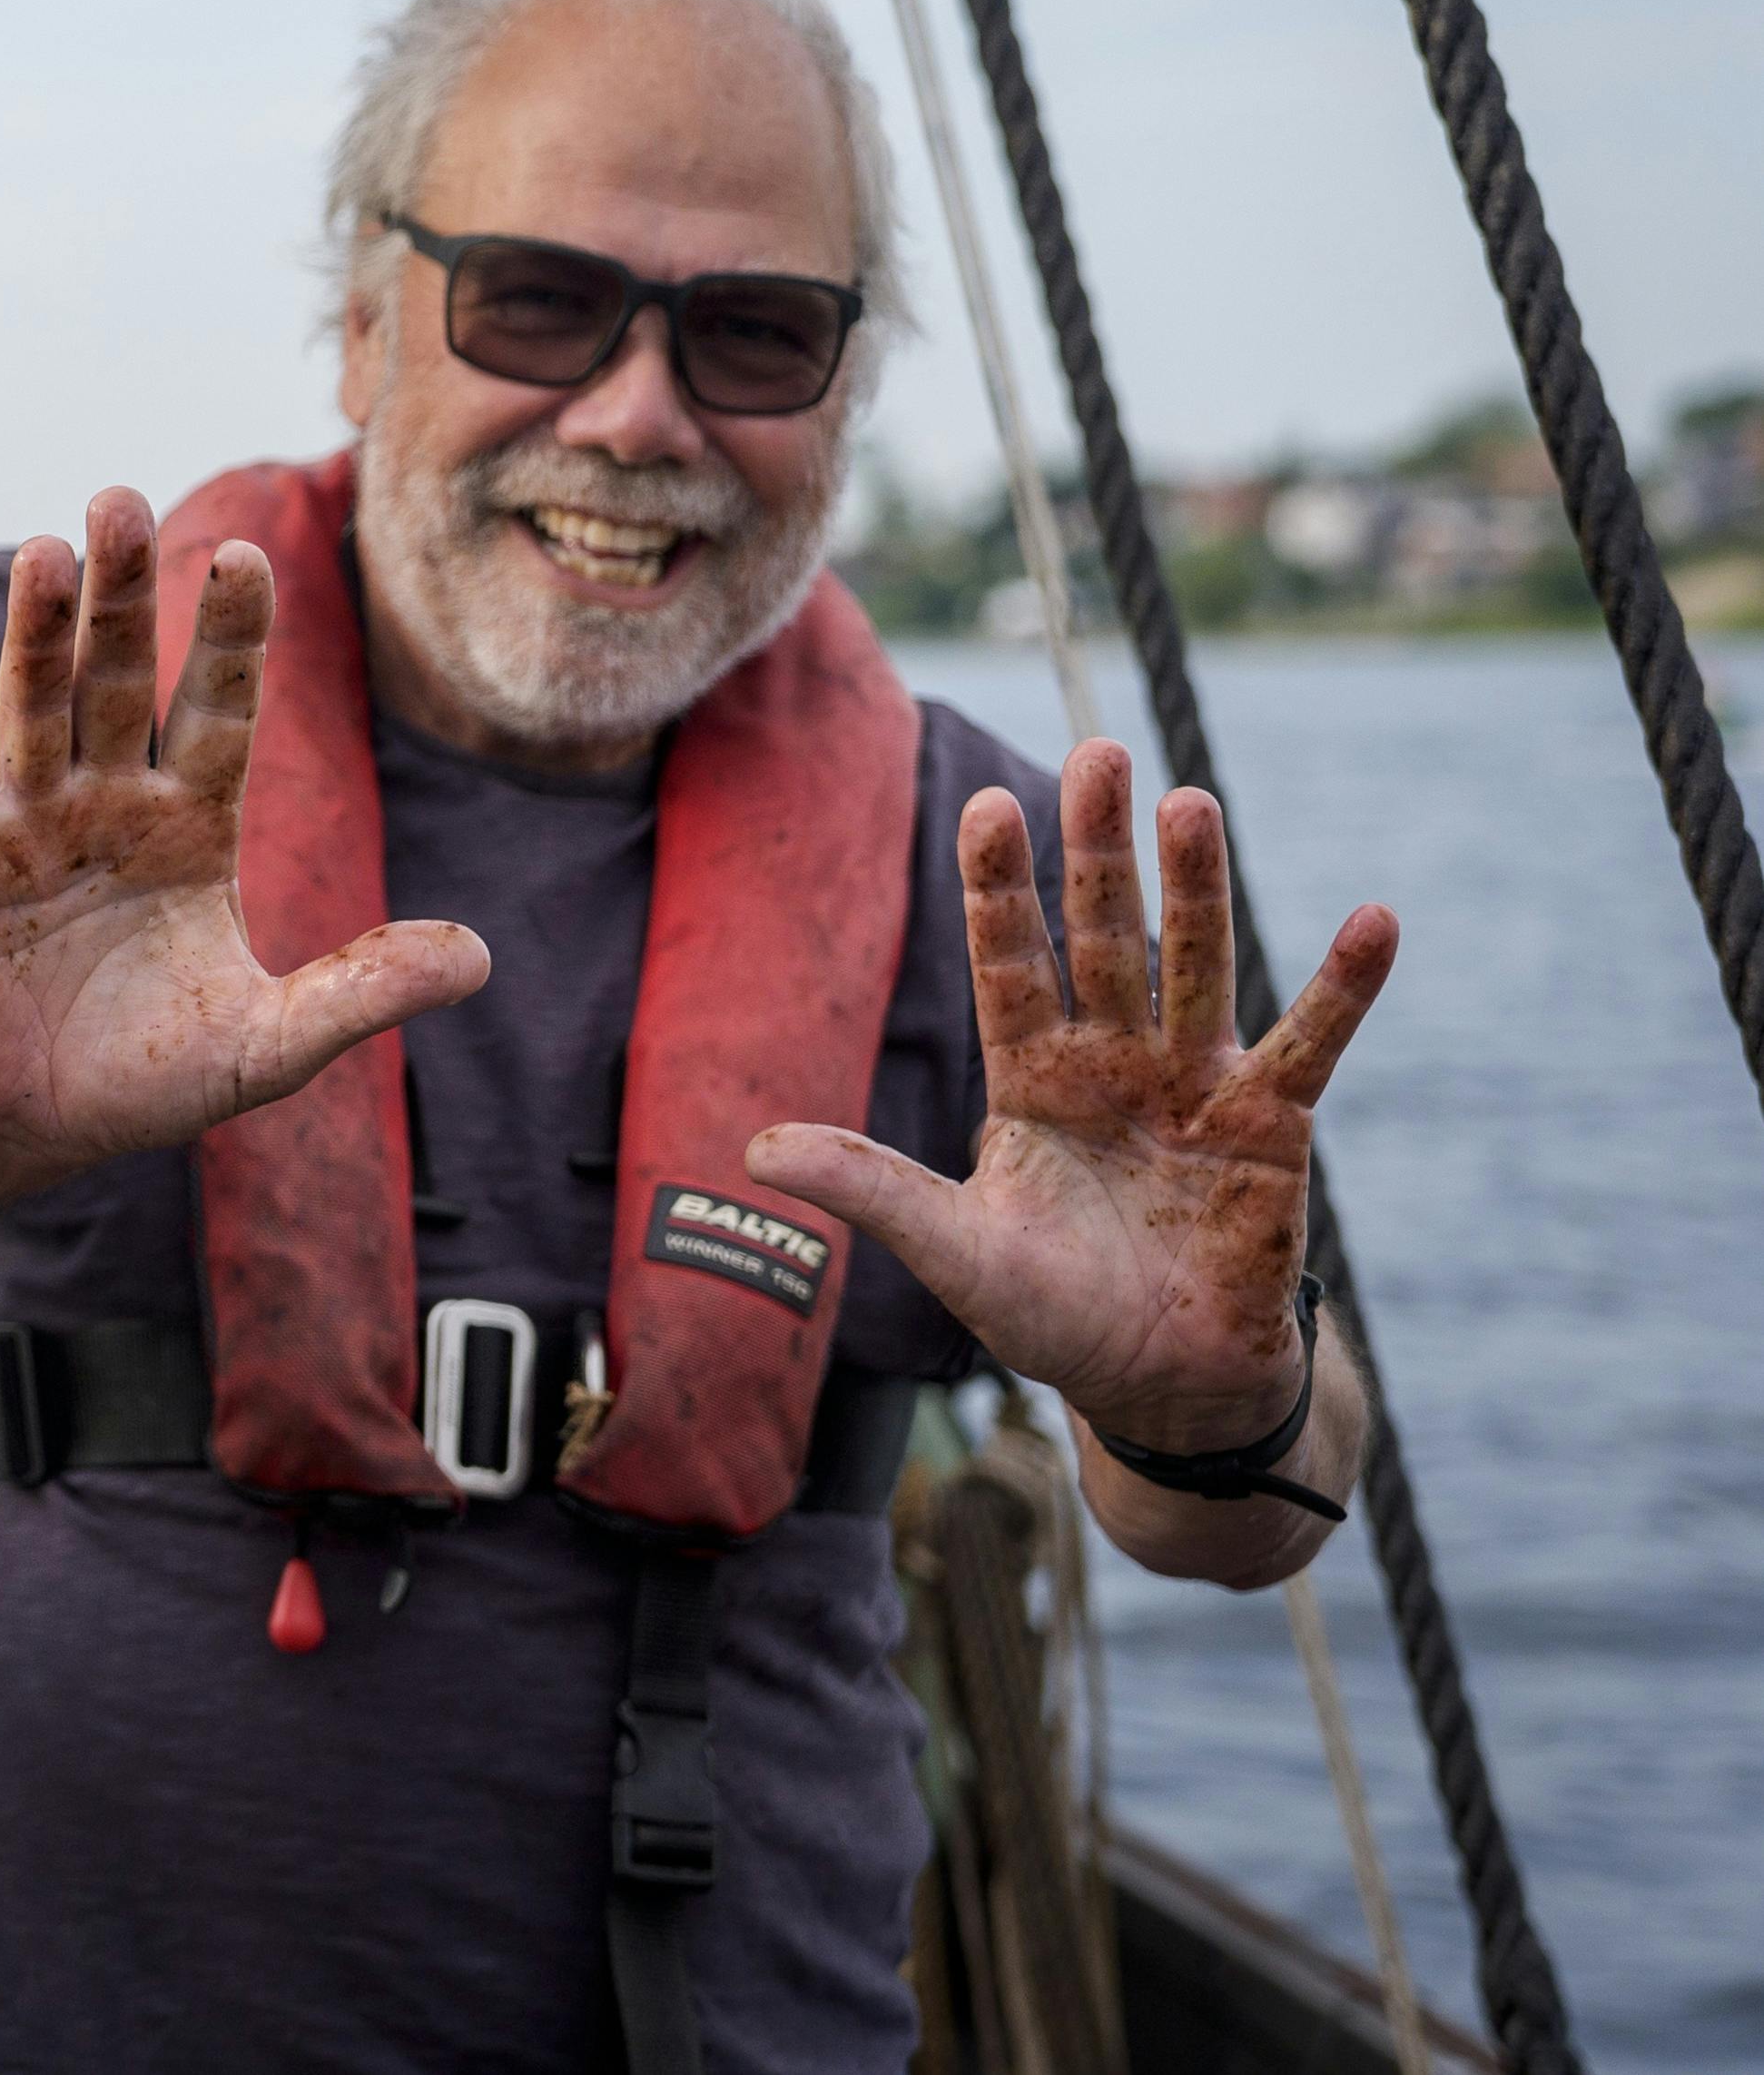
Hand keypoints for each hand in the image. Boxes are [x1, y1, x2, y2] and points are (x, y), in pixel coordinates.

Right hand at [0, 490, 487, 1201]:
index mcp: (192, 827)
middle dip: (123, 596)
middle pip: (119, 680)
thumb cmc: (147, 1079)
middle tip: (118, 500)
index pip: (219, 711)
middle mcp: (110, 803)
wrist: (27, 1129)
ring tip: (42, 551)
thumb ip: (362, 990)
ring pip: (34, 709)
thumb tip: (479, 957)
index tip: (249, 554)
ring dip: (35, 634)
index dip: (231, 637)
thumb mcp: (269, 1045)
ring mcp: (28, 826)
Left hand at [750, 740, 1395, 1453]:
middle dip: (1096, 850)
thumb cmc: (1051, 1314)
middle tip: (1097, 751)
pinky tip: (1376, 919)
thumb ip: (869, 1189)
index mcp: (1032, 1077)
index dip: (999, 888)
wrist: (1159, 1381)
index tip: (987, 804)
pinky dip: (1344, 986)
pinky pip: (1310, 1042)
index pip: (1009, 962)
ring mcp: (1195, 1083)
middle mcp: (1113, 1059)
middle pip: (1102, 935)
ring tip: (1187, 800)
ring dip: (1195, 885)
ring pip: (1194, 963)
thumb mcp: (952, 1250)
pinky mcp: (1272, 1124)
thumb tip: (754, 1148)